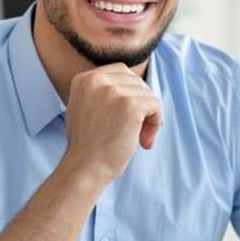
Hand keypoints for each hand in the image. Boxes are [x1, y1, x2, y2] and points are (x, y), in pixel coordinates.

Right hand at [61, 64, 161, 185]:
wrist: (84, 168)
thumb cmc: (87, 144)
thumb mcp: (84, 107)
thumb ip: (100, 92)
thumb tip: (131, 83)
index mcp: (84, 79)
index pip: (121, 72)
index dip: (130, 92)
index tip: (127, 115)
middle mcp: (97, 80)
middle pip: (136, 81)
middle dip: (141, 104)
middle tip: (137, 129)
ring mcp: (114, 92)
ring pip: (147, 93)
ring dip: (149, 116)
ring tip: (139, 138)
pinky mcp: (130, 106)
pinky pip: (155, 105)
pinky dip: (155, 123)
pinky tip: (145, 141)